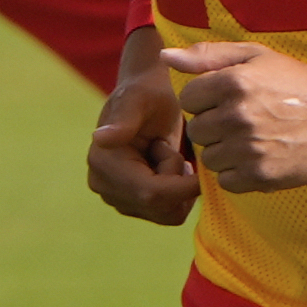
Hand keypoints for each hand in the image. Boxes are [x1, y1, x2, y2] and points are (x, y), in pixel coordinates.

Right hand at [89, 39, 198, 225]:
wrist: (147, 96)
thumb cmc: (149, 92)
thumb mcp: (142, 99)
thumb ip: (125, 119)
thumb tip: (100, 139)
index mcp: (104, 162)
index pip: (151, 193)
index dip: (184, 188)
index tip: (205, 173)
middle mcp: (103, 184)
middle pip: (160, 208)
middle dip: (179, 183)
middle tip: (172, 148)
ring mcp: (115, 197)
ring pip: (166, 213)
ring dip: (178, 187)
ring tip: (168, 153)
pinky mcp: (129, 202)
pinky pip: (167, 212)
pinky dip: (178, 193)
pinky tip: (169, 165)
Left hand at [169, 41, 306, 193]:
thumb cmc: (294, 82)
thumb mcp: (255, 56)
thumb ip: (207, 55)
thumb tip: (166, 57)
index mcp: (234, 82)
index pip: (188, 98)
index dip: (206, 99)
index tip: (229, 99)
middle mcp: (238, 116)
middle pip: (197, 130)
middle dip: (215, 125)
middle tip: (243, 120)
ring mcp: (249, 148)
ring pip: (209, 157)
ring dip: (225, 150)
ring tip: (253, 139)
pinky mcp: (260, 175)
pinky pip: (226, 180)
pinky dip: (238, 173)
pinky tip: (259, 157)